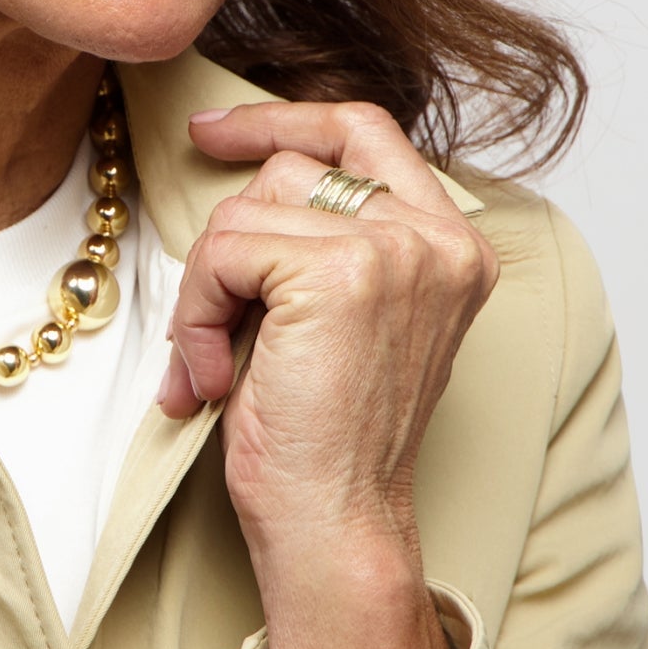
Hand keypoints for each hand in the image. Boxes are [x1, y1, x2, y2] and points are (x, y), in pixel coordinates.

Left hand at [159, 99, 500, 648]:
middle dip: (231, 241)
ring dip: (208, 288)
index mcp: (451, 242)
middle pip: (290, 170)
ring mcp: (394, 249)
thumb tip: (248, 164)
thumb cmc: (327, 437)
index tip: (213, 130)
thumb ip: (331, 235)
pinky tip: (217, 374)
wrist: (337, 528)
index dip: (282, 120)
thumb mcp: (349, 314)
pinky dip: (196, 312)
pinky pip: (224, 250)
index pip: (364, 128)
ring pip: (246, 210)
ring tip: (218, 360)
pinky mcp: (339, 271)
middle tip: (217, 326)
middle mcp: (436, 236)